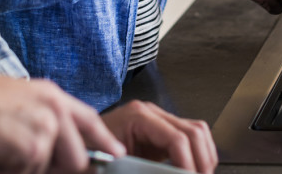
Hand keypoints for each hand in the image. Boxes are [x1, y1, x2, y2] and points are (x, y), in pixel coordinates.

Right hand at [0, 69, 124, 173]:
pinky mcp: (33, 149)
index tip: (117, 153)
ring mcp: (46, 130)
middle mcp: (55, 111)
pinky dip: (4, 171)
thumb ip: (44, 118)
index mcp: (53, 96)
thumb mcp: (22, 98)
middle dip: (50, 168)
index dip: (105, 140)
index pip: (89, 120)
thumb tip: (52, 145)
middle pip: (76, 159)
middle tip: (17, 156)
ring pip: (44, 171)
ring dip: (18, 168)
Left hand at [99, 100, 216, 173]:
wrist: (77, 143)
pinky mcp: (161, 130)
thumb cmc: (88, 151)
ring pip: (198, 132)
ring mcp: (158, 119)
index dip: (188, 164)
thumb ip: (141, 169)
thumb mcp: (112, 164)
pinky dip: (197, 154)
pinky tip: (191, 170)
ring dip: (203, 157)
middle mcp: (151, 113)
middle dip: (201, 161)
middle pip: (194, 131)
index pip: (177, 139)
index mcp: (138, 116)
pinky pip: (190, 138)